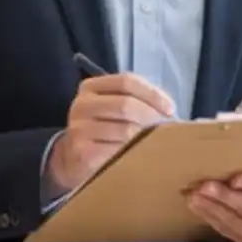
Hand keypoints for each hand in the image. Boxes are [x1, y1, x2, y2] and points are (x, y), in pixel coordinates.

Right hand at [48, 72, 174, 192]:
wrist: (72, 160)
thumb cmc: (103, 130)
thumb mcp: (114, 108)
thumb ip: (137, 101)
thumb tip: (169, 111)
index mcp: (91, 87)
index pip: (126, 81)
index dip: (152, 94)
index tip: (170, 109)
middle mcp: (81, 105)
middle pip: (126, 104)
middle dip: (152, 117)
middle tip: (167, 130)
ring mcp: (79, 129)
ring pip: (125, 130)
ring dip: (146, 138)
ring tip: (157, 143)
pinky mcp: (82, 153)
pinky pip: (118, 151)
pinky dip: (134, 154)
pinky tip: (140, 156)